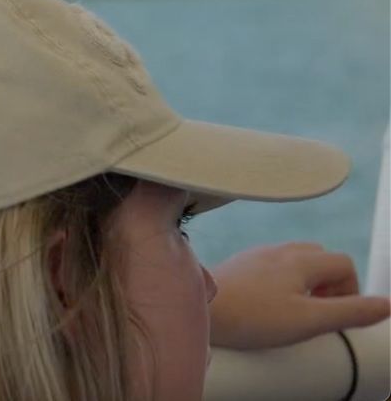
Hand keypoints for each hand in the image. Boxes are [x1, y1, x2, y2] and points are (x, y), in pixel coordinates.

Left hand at [208, 241, 390, 350]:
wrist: (198, 308)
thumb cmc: (252, 316)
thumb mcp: (310, 320)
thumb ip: (351, 312)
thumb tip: (387, 306)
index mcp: (301, 259)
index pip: (344, 263)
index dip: (350, 290)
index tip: (335, 314)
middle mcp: (279, 251)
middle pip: (321, 258)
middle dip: (329, 285)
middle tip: (315, 313)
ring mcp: (256, 256)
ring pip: (295, 261)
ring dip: (304, 284)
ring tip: (293, 312)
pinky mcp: (238, 266)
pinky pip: (270, 268)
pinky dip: (280, 284)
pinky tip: (266, 307)